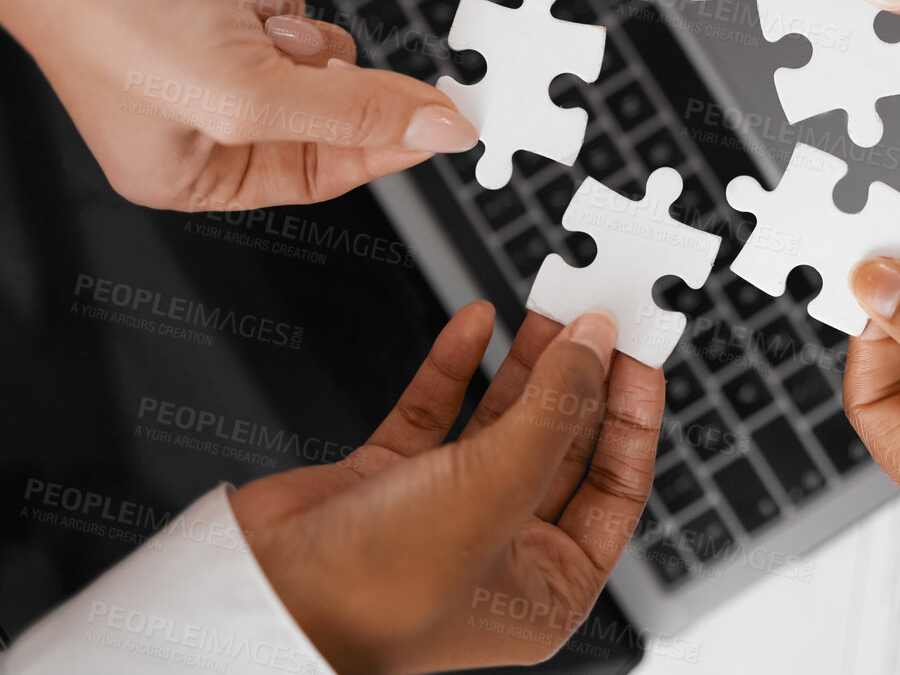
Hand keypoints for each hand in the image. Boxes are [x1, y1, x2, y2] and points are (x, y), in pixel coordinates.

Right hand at [0, 0, 477, 209]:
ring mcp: (204, 54)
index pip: (322, 174)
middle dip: (326, 79)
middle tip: (303, 57)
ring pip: (312, 57)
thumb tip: (439, 131)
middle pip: (324, 113)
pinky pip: (287, 10)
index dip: (388, 146)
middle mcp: (195, 119)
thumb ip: (355, 113)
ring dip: (300, 35)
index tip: (447, 120)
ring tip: (246, 20)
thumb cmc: (103, 5)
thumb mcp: (249, 90)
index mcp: (186, 172)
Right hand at [232, 304, 661, 674]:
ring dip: (524, 363)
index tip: (638, 350)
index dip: (633, 413)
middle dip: (577, 377)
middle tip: (592, 313)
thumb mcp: (497, 486)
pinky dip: (455, 366)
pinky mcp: (388, 482)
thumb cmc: (379, 586)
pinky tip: (475, 323)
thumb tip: (595, 342)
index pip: (616, 486)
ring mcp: (443, 513)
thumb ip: (554, 407)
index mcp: (547, 588)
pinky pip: (437, 412)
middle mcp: (500, 553)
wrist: (260, 595)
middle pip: (561, 445)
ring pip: (502, 422)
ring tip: (546, 306)